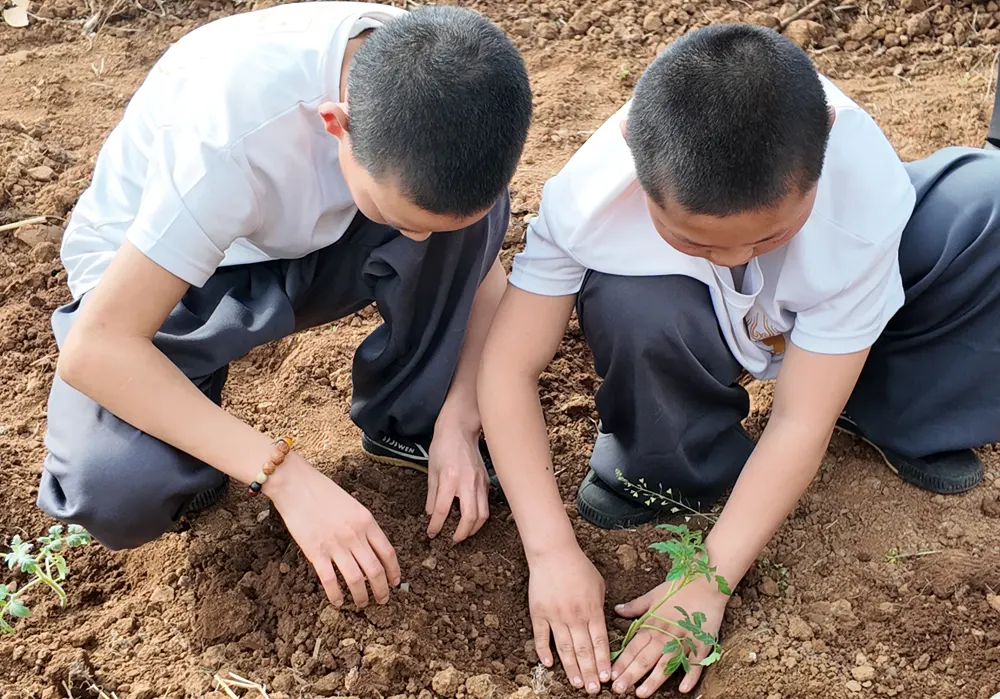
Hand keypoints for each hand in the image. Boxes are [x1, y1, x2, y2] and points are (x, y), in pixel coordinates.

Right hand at [267, 453, 400, 608]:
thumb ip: (363, 526)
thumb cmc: (323, 493)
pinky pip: (330, 581)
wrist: (296, 485)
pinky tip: (338, 603)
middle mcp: (355, 535)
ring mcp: (335, 544)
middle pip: (375, 570)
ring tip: (363, 604)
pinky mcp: (315, 552)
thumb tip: (370, 550)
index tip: (395, 582)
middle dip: (382, 589)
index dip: (393, 571)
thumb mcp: (353, 505)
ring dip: (361, 596)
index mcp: (367, 521)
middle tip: (383, 600)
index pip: (388, 552)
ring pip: (356, 580)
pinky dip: (336, 595)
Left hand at [425, 423, 490, 541]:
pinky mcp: (486, 480)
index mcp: (449, 478)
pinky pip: (486, 504)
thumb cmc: (443, 446)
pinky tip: (471, 518)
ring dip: (474, 528)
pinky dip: (479, 515)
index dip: (436, 525)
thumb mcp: (432, 470)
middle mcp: (467, 482)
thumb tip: (432, 514)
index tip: (432, 533)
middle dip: (462, 533)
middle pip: (470, 517)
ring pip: (483, 513)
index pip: (443, 509)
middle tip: (453, 540)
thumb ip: (432, 495)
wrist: (460, 429)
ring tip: (464, 532)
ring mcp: (480, 482)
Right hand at [529, 546, 611, 694]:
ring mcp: (555, 616)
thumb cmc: (579, 567)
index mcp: (592, 610)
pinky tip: (549, 665)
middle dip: (590, 672)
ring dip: (571, 669)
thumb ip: (601, 608)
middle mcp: (575, 616)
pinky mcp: (539, 613)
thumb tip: (602, 626)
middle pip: (584, 650)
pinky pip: (542, 637)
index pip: (600, 642)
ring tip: (577, 684)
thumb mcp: (599, 586)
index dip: (604, 662)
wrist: (553, 553)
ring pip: (565, 649)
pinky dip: (544, 652)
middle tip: (593, 690)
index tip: (607, 678)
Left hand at [611, 577, 728, 695]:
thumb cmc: (679, 588)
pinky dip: (690, 676)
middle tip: (618, 690)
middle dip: (630, 675)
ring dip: (653, 681)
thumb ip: (635, 607)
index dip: (621, 662)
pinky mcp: (701, 643)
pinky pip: (695, 663)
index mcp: (652, 624)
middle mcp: (665, 634)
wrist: (706, 583)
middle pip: (645, 659)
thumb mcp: (653, 596)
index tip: (610, 675)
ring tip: (640, 694)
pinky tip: (683, 689)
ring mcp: (684, 640)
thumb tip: (617, 610)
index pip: (633, 647)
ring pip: (666, 664)